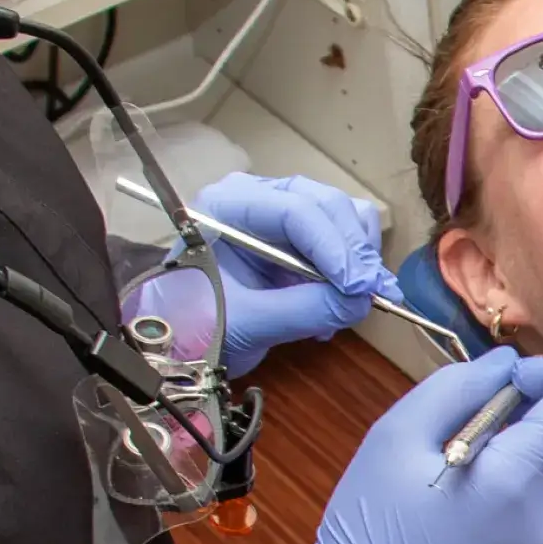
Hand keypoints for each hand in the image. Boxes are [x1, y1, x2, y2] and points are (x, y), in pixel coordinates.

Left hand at [136, 173, 402, 374]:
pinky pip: (339, 243)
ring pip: (341, 217)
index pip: (296, 209)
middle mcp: (257, 198)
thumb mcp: (246, 322)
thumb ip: (304, 308)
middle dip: (354, 250)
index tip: (359, 286)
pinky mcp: (294, 241)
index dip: (335, 246)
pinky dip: (350, 271)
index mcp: (228, 205)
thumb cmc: (192, 328)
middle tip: (371, 294)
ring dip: (356, 259)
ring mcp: (278, 216)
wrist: (171, 345)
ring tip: (349, 305)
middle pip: (325, 204)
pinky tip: (337, 308)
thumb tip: (361, 300)